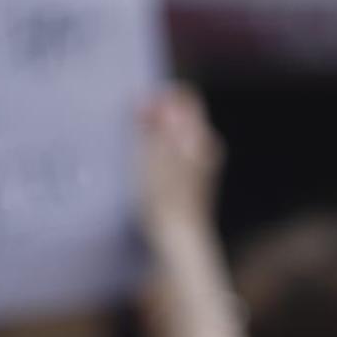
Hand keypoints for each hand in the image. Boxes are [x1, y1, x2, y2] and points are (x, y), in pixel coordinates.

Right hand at [140, 84, 221, 236]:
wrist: (178, 241)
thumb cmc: (164, 198)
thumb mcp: (151, 155)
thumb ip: (151, 124)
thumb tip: (145, 97)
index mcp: (199, 134)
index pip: (184, 96)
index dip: (159, 96)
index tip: (137, 109)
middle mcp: (206, 145)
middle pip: (181, 114)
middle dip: (156, 113)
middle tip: (131, 126)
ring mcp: (202, 164)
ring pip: (178, 134)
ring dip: (156, 134)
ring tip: (134, 148)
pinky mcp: (193, 181)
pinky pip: (176, 153)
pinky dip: (160, 152)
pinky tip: (144, 168)